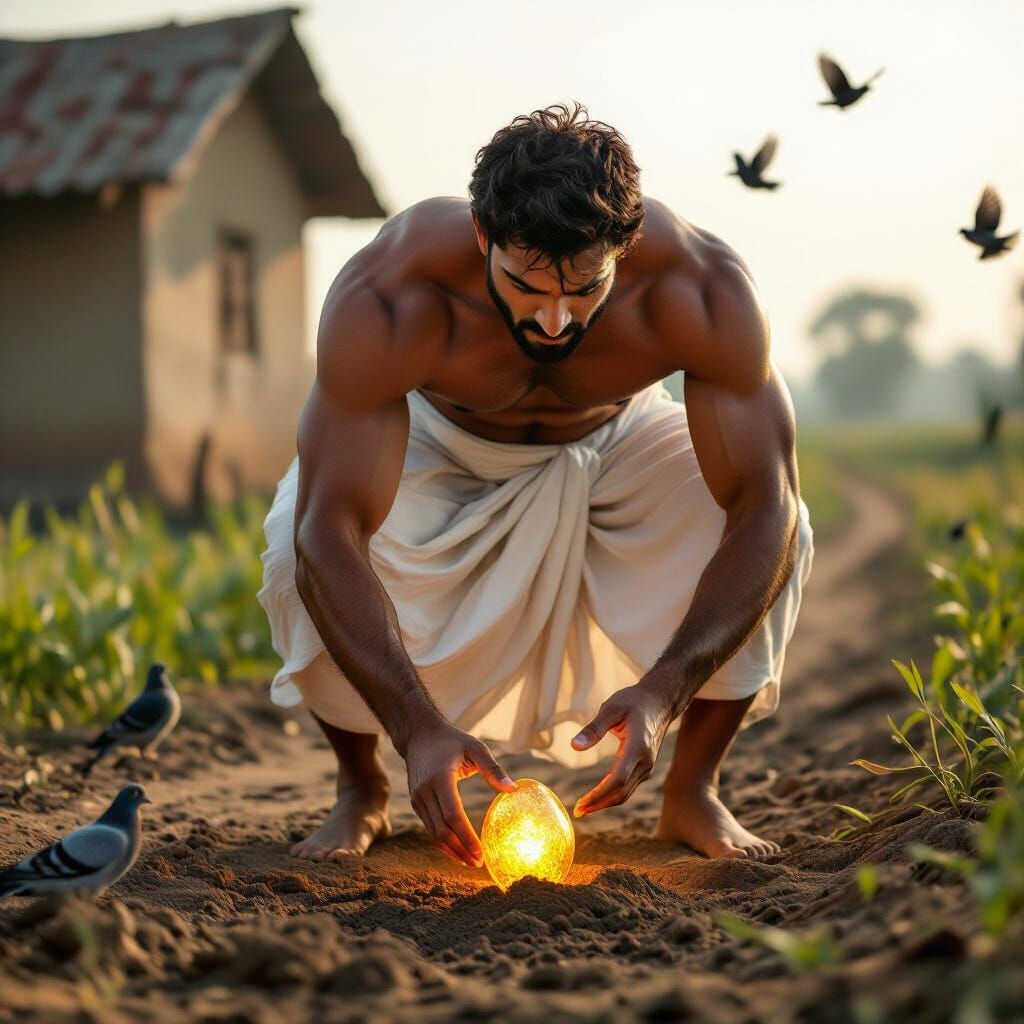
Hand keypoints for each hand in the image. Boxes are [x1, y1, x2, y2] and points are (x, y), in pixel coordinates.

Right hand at [404, 720, 515, 866]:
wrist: (419, 735)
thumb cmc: (452, 740)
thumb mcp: (475, 748)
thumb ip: (493, 769)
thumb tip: (513, 790)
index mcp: (440, 778)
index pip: (453, 816)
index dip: (467, 838)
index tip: (481, 853)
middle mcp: (424, 792)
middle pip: (441, 831)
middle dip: (460, 850)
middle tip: (478, 863)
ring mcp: (417, 799)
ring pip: (433, 834)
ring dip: (451, 851)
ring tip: (470, 861)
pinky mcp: (416, 803)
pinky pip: (429, 828)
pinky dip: (443, 842)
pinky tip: (457, 849)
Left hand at [571, 681, 675, 817]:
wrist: (660, 701)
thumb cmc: (634, 701)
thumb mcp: (612, 708)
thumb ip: (594, 728)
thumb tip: (574, 746)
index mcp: (637, 747)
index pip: (618, 779)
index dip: (598, 794)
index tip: (581, 803)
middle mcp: (646, 761)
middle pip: (621, 792)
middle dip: (599, 804)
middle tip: (577, 812)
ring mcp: (648, 766)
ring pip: (626, 793)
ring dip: (605, 803)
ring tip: (584, 808)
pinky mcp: (645, 767)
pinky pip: (628, 787)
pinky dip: (613, 795)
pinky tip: (598, 797)